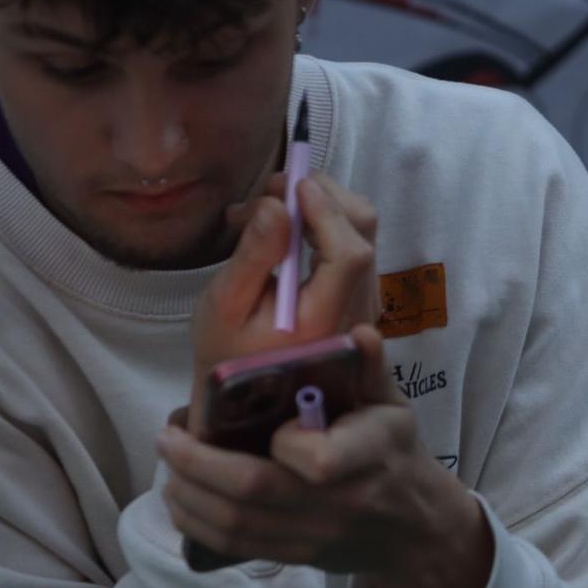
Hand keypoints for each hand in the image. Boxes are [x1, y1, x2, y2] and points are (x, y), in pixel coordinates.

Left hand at [159, 322, 494, 587]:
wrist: (412, 527)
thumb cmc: (395, 454)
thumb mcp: (394, 406)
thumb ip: (371, 368)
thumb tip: (359, 331)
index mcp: (365, 459)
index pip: (317, 461)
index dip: (284, 443)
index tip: (274, 422)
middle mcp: (335, 504)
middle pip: (253, 491)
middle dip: (198, 463)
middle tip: (169, 436)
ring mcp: (310, 536)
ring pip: (234, 522)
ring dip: (188, 493)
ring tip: (168, 462)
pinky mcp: (292, 555)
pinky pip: (233, 545)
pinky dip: (197, 523)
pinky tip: (180, 497)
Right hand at [188, 173, 378, 437]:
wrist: (247, 403)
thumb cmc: (226, 358)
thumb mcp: (223, 307)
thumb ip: (254, 255)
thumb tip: (278, 205)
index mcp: (324, 319)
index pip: (349, 253)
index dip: (327, 210)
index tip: (294, 183)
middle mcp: (355, 311)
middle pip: (364, 232)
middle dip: (324, 195)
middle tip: (275, 186)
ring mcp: (362, 305)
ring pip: (364, 234)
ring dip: (323, 206)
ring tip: (270, 207)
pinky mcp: (357, 299)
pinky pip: (354, 247)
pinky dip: (326, 224)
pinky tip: (288, 227)